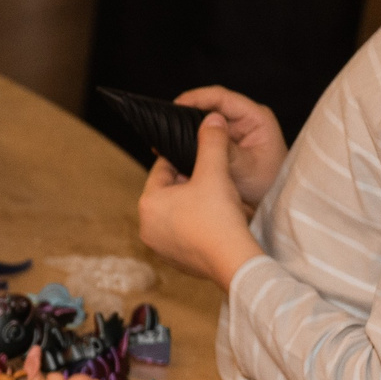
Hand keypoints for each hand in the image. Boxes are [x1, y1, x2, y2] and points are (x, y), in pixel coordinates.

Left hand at [138, 114, 265, 290]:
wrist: (233, 260)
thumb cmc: (219, 216)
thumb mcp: (214, 171)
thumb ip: (211, 142)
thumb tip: (211, 118)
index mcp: (148, 203)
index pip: (162, 170)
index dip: (182, 157)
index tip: (198, 152)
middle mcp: (146, 226)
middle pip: (168, 192)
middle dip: (189, 182)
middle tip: (211, 174)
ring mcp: (159, 246)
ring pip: (176, 213)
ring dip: (193, 203)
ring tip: (216, 196)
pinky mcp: (175, 260)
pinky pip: (184, 233)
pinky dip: (197, 224)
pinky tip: (215, 219)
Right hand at [173, 86, 285, 204]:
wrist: (270, 204)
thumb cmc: (267, 186)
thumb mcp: (245, 168)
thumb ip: (225, 148)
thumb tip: (204, 129)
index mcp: (255, 118)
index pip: (222, 97)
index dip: (196, 98)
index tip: (175, 106)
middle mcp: (244, 119)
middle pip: (210, 105)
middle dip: (186, 111)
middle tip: (164, 123)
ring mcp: (234, 130)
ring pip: (204, 120)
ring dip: (186, 126)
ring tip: (165, 135)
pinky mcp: (224, 142)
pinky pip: (204, 134)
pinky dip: (189, 139)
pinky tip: (174, 147)